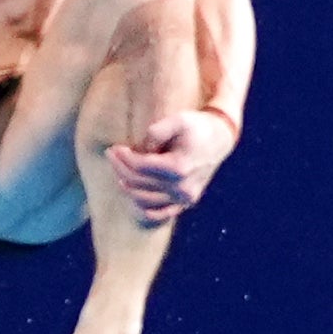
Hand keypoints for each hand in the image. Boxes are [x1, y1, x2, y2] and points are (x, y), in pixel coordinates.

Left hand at [106, 105, 235, 226]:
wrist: (220, 139)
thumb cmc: (197, 127)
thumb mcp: (177, 120)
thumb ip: (155, 132)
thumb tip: (140, 150)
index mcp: (179, 167)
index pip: (140, 167)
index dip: (123, 158)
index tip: (115, 149)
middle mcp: (182, 187)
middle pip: (139, 183)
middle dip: (120, 169)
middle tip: (112, 155)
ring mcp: (185, 198)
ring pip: (145, 200)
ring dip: (128, 187)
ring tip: (120, 172)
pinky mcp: (187, 202)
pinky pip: (161, 213)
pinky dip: (144, 208)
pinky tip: (134, 196)